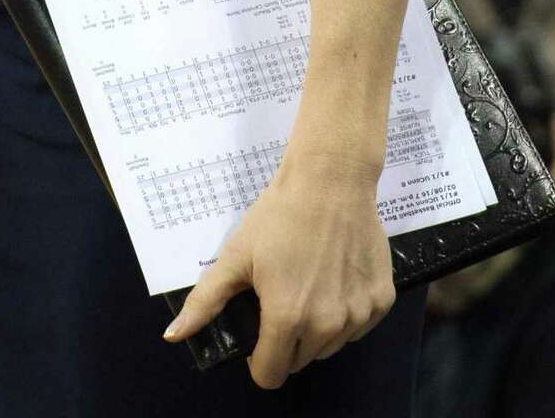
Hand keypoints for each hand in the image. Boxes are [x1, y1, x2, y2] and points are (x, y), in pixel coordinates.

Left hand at [162, 153, 393, 389]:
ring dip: (318, 329)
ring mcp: (358, 315)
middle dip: (288, 340)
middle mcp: (326, 326)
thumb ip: (205, 301)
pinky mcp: (382, 301)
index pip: (270, 375)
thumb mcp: (236, 255)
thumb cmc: (280, 215)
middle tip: (284, 296)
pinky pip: (359, 327)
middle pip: (300, 361)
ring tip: (310, 284)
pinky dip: (347, 314)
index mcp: (287, 319)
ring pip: (330, 346)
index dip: (258, 359)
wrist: (331, 179)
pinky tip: (336, 279)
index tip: (260, 332)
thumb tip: (173, 337)